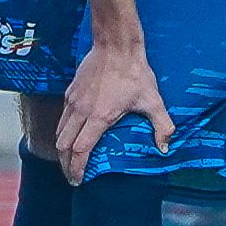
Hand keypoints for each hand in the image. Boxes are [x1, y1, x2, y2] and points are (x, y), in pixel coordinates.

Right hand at [57, 32, 170, 170]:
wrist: (116, 45)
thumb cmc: (134, 72)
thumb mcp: (152, 99)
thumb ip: (161, 125)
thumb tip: (165, 148)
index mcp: (99, 117)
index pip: (81, 150)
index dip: (77, 168)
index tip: (79, 180)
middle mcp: (81, 111)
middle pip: (64, 145)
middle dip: (66, 164)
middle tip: (72, 176)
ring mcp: (73, 101)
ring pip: (59, 132)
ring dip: (62, 150)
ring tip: (68, 161)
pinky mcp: (70, 92)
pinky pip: (62, 118)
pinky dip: (62, 132)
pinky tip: (70, 137)